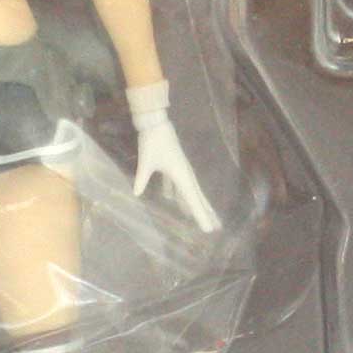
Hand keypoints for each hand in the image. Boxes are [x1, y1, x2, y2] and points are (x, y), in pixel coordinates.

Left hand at [126, 82, 219, 233]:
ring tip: (201, 216)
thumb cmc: (151, 141)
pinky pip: (178, 184)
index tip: (210, 229)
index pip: (193, 200)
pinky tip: (171, 200)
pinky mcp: (174, 166)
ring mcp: (181, 170)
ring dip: (195, 204)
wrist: (155, 123)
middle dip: (206, 213)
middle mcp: (185, 174)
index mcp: (182, 175)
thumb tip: (136, 193)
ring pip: (190, 192)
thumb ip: (142, 178)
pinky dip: (177, 194)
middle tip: (216, 227)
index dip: (202, 215)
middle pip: (198, 198)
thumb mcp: (145, 162)